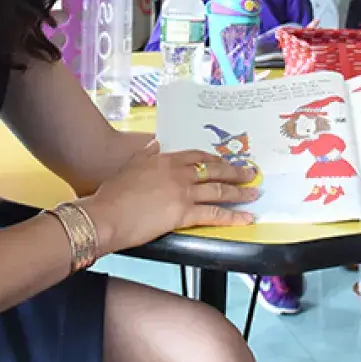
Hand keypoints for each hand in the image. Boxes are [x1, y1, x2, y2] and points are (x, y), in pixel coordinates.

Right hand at [80, 140, 258, 251]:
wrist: (106, 215)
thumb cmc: (112, 194)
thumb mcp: (130, 166)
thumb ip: (145, 154)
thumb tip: (155, 144)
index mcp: (165, 160)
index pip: (197, 156)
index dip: (215, 160)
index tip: (226, 162)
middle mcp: (178, 173)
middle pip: (214, 170)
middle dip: (235, 172)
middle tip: (251, 173)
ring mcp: (183, 193)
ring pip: (219, 190)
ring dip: (240, 192)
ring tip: (254, 193)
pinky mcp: (183, 214)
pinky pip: (214, 215)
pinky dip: (233, 216)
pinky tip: (246, 217)